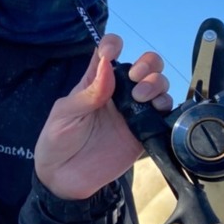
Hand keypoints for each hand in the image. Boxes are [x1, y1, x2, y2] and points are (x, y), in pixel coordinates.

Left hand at [34, 34, 171, 200]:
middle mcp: (118, 93)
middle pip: (145, 66)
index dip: (113, 45)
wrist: (64, 178)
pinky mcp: (143, 132)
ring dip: (156, 83)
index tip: (112, 51)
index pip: (109, 54)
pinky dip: (165, 106)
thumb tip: (107, 64)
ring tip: (140, 97)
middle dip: (147, 64)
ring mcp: (133, 112)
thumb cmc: (57, 140)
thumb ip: (88, 92)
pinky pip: (163, 114)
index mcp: (96, 82)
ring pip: (158, 85)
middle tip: (135, 78)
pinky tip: (155, 109)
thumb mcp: (65, 113)